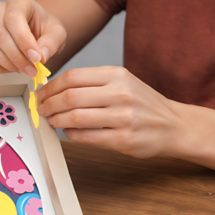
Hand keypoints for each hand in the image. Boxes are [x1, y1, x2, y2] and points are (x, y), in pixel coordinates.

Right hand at [0, 0, 66, 76]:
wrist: (34, 33)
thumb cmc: (44, 30)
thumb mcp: (57, 33)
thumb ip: (52, 42)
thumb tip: (41, 55)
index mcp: (17, 1)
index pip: (13, 18)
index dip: (23, 41)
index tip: (36, 58)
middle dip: (17, 57)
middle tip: (32, 69)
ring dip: (6, 63)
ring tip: (23, 68)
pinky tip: (9, 68)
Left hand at [36, 66, 181, 158]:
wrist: (174, 125)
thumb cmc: (143, 103)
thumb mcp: (123, 82)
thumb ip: (93, 82)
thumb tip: (56, 87)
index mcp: (116, 75)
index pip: (72, 77)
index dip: (50, 87)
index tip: (41, 94)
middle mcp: (120, 93)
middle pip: (70, 96)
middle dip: (49, 104)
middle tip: (42, 110)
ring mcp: (123, 117)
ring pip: (75, 117)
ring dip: (57, 120)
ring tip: (53, 121)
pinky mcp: (123, 139)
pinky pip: (86, 136)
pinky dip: (71, 135)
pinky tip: (70, 132)